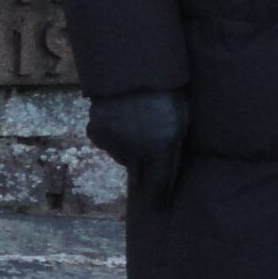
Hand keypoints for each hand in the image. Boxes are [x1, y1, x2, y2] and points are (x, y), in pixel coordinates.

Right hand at [86, 89, 187, 208]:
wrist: (132, 70)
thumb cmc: (167, 93)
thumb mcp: (181, 121)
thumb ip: (175, 149)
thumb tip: (170, 171)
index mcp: (161, 152)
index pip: (158, 190)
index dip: (158, 201)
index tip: (159, 208)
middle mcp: (135, 154)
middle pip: (137, 175)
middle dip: (144, 171)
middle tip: (150, 152)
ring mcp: (114, 144)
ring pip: (122, 156)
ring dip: (128, 148)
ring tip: (135, 125)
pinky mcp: (96, 132)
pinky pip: (106, 142)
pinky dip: (112, 136)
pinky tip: (118, 119)